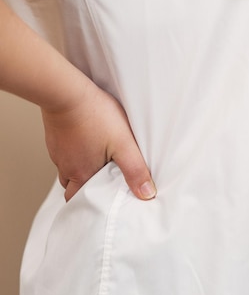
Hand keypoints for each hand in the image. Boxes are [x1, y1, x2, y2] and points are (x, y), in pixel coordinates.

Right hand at [41, 81, 155, 200]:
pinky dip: (77, 152)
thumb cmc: (95, 116)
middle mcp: (66, 166)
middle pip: (73, 186)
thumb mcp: (124, 144)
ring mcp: (58, 151)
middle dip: (88, 188)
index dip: (92, 203)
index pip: (80, 200)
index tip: (105, 201)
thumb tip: (146, 194)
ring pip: (69, 168)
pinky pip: (66, 151)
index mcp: (81, 173)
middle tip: (105, 182)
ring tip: (101, 161)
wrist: (67, 91)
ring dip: (83, 168)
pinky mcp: (56, 136)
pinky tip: (89, 142)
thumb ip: (135, 170)